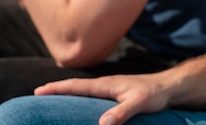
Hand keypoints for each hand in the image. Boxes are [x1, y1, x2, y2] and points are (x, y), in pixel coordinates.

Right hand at [34, 73, 171, 124]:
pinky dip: (78, 97)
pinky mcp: (114, 94)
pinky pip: (90, 94)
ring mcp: (108, 88)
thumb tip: (101, 124)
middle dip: (56, 89)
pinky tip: (78, 104)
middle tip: (37, 94)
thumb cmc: (154, 94)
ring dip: (66, 92)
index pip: (75, 86)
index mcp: (105, 84)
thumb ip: (121, 113)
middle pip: (74, 86)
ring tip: (51, 98)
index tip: (38, 91)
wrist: (168, 88)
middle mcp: (104, 84)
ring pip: (81, 89)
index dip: (56, 89)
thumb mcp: (138, 104)